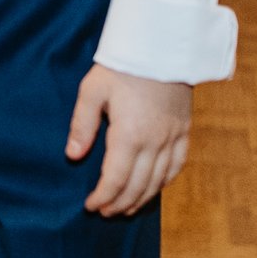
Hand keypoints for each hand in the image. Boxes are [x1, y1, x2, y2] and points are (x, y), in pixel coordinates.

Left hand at [67, 64, 191, 217]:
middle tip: (104, 212)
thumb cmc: (122, 65)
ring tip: (124, 208)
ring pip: (159, 181)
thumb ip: (82, 125)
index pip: (116, 179)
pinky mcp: (184, 131)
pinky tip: (153, 188)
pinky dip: (164, 182)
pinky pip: (177, 166)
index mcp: (129, 134)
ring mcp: (172, 138)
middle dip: (119, 204)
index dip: (103, 197)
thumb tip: (72, 156)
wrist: (162, 45)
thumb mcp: (92, 90)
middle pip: (138, 186)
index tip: (90, 206)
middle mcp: (154, 142)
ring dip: (141, 199)